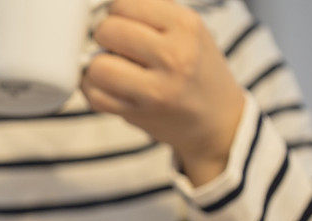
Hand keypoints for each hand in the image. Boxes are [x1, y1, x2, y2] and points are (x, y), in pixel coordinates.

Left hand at [82, 0, 245, 186]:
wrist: (217, 119)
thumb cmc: (196, 70)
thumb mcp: (190, 30)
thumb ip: (152, 13)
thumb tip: (106, 8)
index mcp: (186, 26)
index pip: (125, 4)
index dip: (117, 13)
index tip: (125, 24)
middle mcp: (173, 56)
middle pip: (107, 31)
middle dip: (105, 37)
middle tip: (117, 47)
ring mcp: (156, 89)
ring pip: (97, 65)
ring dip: (97, 66)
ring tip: (113, 68)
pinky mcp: (139, 114)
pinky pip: (95, 96)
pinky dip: (94, 90)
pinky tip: (109, 87)